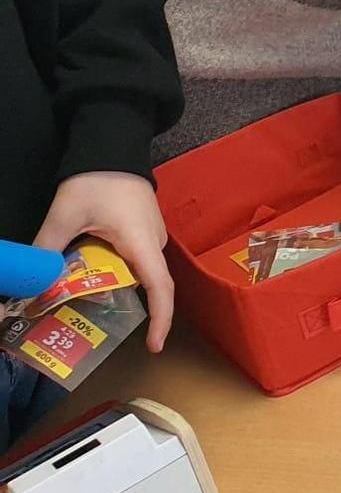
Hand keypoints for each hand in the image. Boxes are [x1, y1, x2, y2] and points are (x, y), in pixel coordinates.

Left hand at [34, 172, 173, 351]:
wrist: (112, 146)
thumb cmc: (95, 181)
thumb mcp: (64, 217)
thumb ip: (46, 251)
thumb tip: (28, 287)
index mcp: (141, 243)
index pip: (160, 288)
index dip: (160, 319)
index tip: (152, 346)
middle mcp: (155, 243)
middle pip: (151, 285)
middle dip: (131, 310)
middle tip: (99, 327)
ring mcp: (153, 235)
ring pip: (142, 273)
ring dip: (121, 289)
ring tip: (91, 302)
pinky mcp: (146, 230)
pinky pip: (137, 260)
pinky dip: (119, 273)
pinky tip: (94, 275)